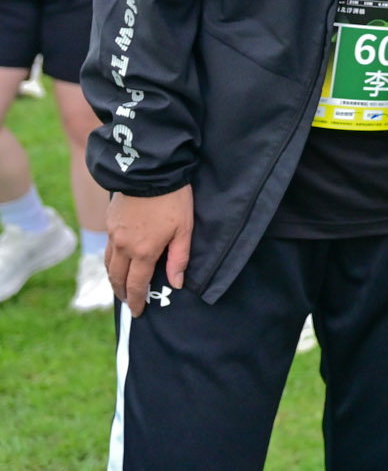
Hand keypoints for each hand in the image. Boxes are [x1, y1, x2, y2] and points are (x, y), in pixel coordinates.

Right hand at [107, 186, 192, 316]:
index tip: (137, 312)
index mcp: (143, 251)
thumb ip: (179, 258)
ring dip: (114, 278)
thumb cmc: (174, 200)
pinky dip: (111, 261)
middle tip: (128, 302)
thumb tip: (176, 283)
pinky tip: (118, 261)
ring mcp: (113, 234)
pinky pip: (107, 248)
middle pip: (117, 278)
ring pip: (108, 264)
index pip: (136, 285)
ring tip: (121, 285)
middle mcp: (123, 246)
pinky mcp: (110, 222)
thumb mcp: (184, 229)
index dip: (136, 301)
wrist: (151, 172)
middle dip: (122, 293)